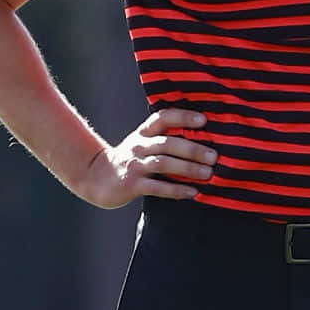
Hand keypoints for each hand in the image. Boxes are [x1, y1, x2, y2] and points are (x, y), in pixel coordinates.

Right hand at [75, 109, 214, 209]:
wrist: (95, 177)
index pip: (163, 118)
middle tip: (214, 156)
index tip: (203, 120)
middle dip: (193, 149)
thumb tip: (202, 142)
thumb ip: (164, 140)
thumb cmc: (128, 161)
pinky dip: (176, 190)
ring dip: (188, 168)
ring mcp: (134, 165)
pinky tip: (192, 192)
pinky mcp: (131, 185)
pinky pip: (156, 187)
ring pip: (163, 163)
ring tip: (208, 173)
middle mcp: (138, 146)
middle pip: (167, 143)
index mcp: (143, 133)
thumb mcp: (141, 144)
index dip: (183, 117)